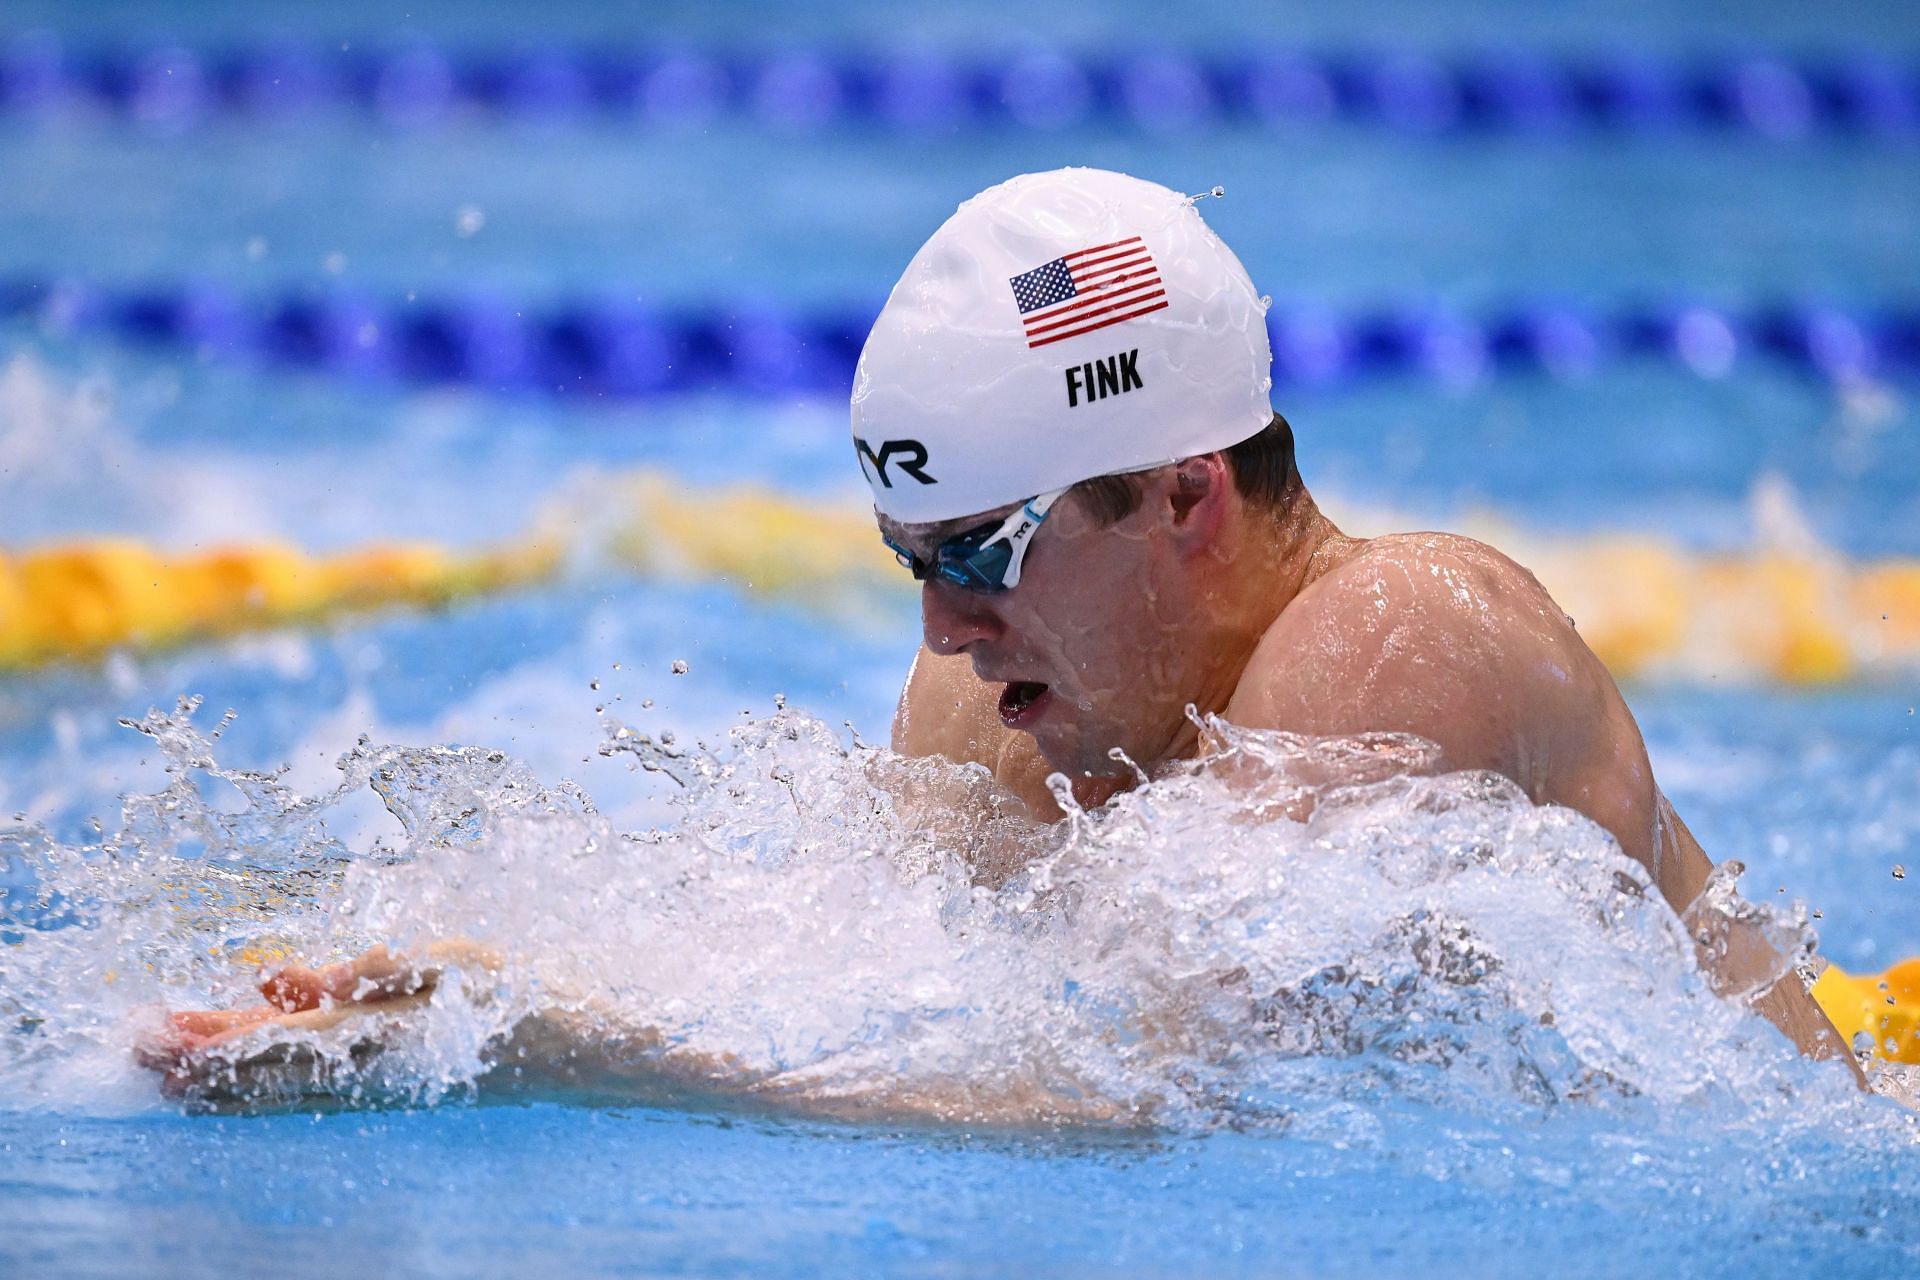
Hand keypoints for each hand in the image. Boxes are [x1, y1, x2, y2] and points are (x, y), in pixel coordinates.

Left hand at [135, 941, 498, 1099]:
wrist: (566, 1053)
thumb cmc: (515, 996)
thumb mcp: (452, 961)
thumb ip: (374, 969)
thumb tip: (302, 978)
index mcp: (376, 1036)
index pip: (277, 1042)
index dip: (216, 1043)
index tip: (165, 1042)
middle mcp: (364, 1071)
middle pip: (264, 1068)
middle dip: (200, 1056)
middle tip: (138, 1045)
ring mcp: (372, 1083)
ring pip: (279, 1084)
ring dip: (221, 1072)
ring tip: (167, 1068)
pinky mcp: (382, 1083)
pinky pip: (307, 1085)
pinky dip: (263, 1075)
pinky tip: (243, 1063)